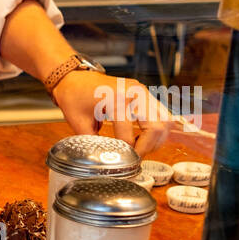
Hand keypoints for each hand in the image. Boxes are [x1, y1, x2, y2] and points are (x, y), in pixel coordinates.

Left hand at [52, 72, 176, 156]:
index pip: (129, 136)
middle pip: (156, 128)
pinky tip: (142, 136)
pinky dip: (156, 128)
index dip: (126, 153)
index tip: (122, 161)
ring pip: (164, 121)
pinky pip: (160, 113)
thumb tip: (105, 160)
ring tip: (140, 146)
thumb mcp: (79, 124)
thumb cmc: (74, 97)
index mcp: (116, 100)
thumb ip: (94, 143)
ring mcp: (142, 90)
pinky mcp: (144, 92)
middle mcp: (134, 93)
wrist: (74, 78)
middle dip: (147, 148)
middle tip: (135, 156)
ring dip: (155, 138)